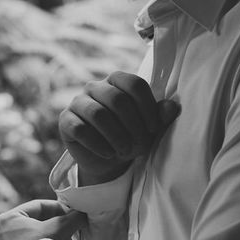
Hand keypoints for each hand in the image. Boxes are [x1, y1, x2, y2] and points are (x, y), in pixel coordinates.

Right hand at [59, 71, 180, 184]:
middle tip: (139, 145)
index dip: (147, 107)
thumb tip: (173, 107)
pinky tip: (108, 153)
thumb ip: (161, 116)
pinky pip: (80, 129)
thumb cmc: (131, 136)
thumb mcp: (149, 128)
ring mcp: (78, 102)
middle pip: (117, 99)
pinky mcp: (66, 120)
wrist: (108, 158)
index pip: (134, 84)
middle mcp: (96, 86)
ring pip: (98, 113)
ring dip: (116, 136)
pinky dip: (98, 144)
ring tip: (124, 151)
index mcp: (118, 81)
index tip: (153, 129)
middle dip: (132, 126)